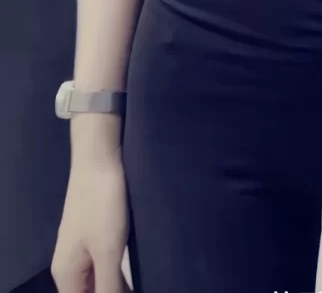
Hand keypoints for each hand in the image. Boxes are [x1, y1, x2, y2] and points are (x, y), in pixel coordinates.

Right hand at [52, 154, 130, 292]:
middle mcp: (69, 267)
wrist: (98, 157)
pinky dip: (117, 273)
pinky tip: (134, 273)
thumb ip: (107, 288)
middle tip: (135, 288)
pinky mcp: (93, 235)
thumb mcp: (108, 252)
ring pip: (98, 281)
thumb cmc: (101, 204)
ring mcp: (81, 250)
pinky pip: (103, 265)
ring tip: (140, 284)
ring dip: (116, 286)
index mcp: (66, 275)